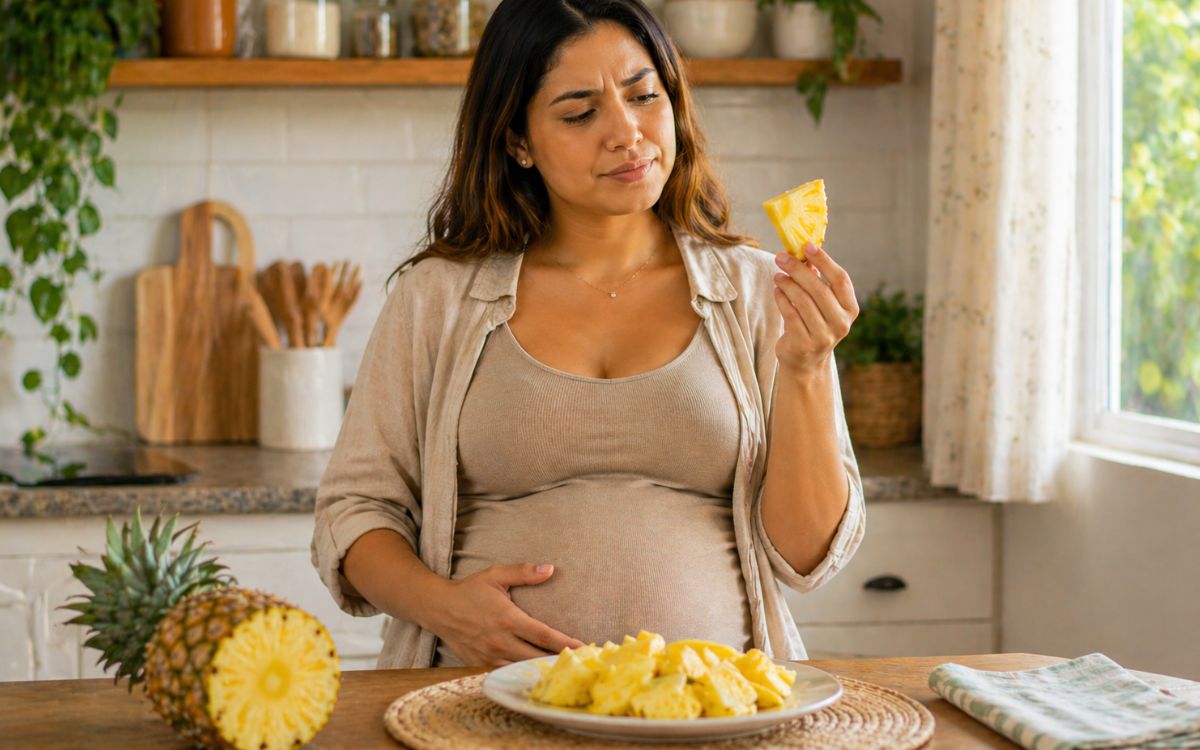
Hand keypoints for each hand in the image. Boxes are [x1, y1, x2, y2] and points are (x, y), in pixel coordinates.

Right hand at [423, 563, 584, 666]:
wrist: (437, 608)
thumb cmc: (469, 590)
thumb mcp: (496, 575)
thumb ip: (523, 572)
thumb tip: (550, 569)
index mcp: (507, 619)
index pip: (543, 635)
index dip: (565, 643)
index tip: (583, 647)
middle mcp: (499, 640)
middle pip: (536, 657)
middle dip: (557, 661)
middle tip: (579, 664)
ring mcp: (489, 655)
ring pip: (521, 668)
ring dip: (540, 670)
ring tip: (561, 671)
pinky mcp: (480, 663)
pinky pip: (505, 673)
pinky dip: (520, 674)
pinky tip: (534, 674)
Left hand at [772, 244, 858, 379]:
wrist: (806, 361)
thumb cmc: (813, 324)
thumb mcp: (820, 303)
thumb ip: (816, 280)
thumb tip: (803, 252)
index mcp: (851, 309)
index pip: (840, 279)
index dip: (824, 261)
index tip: (807, 245)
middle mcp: (841, 324)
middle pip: (819, 289)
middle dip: (798, 270)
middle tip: (781, 257)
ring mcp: (824, 336)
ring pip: (802, 302)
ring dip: (787, 284)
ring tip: (777, 275)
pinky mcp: (805, 345)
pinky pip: (790, 315)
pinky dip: (781, 299)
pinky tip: (777, 290)